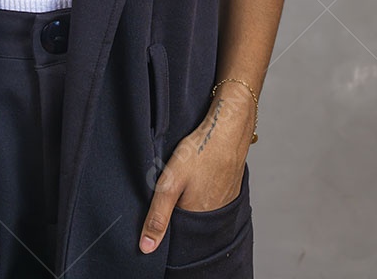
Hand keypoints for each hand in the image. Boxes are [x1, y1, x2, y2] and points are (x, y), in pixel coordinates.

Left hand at [139, 88, 253, 253]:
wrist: (228, 128)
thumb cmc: (200, 152)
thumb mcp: (171, 182)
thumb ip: (158, 215)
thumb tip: (146, 248)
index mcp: (198, 219)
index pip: (176, 232)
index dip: (164, 221)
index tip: (157, 205)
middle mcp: (214, 215)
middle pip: (188, 219)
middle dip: (177, 209)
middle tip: (172, 185)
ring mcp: (225, 201)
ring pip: (200, 207)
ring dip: (190, 198)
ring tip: (184, 180)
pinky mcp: (230, 188)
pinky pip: (211, 196)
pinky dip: (202, 189)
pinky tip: (198, 175)